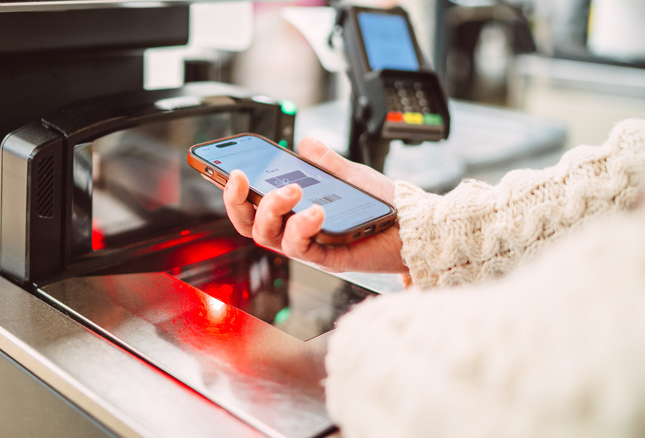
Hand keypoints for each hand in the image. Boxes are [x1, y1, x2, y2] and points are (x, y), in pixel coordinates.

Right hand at [223, 137, 407, 273]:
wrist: (413, 224)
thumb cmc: (380, 203)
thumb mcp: (349, 174)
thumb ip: (324, 162)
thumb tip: (304, 144)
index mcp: (293, 211)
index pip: (252, 206)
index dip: (234, 193)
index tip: (231, 171)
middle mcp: (295, 230)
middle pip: (251, 224)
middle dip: (240, 202)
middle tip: (244, 178)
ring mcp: (309, 245)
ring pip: (270, 237)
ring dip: (273, 210)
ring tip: (293, 189)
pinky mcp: (327, 258)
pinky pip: (303, 249)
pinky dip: (303, 228)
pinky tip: (315, 210)